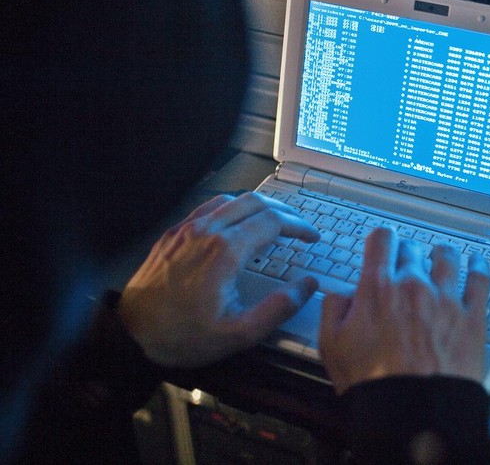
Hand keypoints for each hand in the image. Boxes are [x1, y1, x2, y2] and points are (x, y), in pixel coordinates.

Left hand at [119, 192, 319, 366]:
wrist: (130, 336)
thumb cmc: (182, 337)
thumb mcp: (239, 334)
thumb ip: (278, 309)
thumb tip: (307, 285)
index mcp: (225, 252)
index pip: (273, 222)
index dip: (299, 226)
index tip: (312, 237)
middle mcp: (206, 231)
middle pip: (255, 203)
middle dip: (283, 212)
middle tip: (299, 227)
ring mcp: (186, 229)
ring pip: (230, 200)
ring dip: (258, 207)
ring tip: (273, 223)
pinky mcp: (172, 234)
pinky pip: (207, 208)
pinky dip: (231, 209)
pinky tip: (235, 225)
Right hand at [319, 227, 489, 393]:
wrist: (413, 413)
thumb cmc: (373, 385)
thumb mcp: (331, 346)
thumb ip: (332, 310)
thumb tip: (339, 294)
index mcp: (379, 288)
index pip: (382, 240)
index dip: (381, 240)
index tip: (383, 245)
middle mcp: (414, 285)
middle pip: (413, 250)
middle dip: (408, 254)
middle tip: (407, 263)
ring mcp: (446, 299)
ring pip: (447, 258)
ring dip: (441, 255)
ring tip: (441, 256)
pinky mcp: (472, 318)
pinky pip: (480, 280)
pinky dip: (478, 268)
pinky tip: (477, 265)